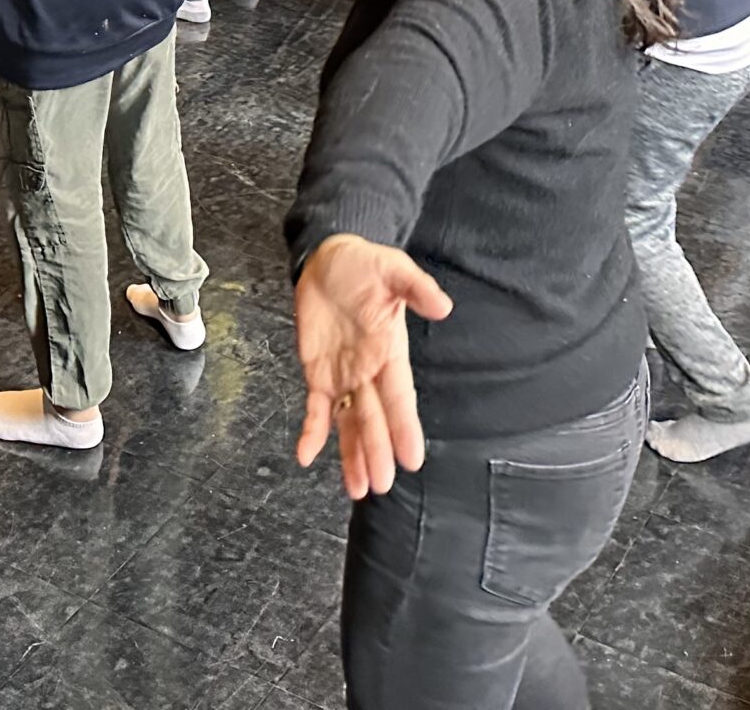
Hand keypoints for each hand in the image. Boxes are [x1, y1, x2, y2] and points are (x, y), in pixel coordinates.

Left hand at [293, 235, 452, 499]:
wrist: (329, 260)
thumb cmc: (365, 265)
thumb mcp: (393, 269)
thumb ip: (416, 288)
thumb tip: (443, 306)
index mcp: (390, 351)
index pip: (399, 396)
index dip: (404, 427)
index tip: (413, 458)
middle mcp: (369, 371)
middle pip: (373, 418)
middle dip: (377, 451)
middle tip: (381, 485)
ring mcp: (343, 375)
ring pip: (348, 423)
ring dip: (352, 455)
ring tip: (358, 488)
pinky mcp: (317, 372)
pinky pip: (316, 408)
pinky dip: (312, 431)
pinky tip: (306, 455)